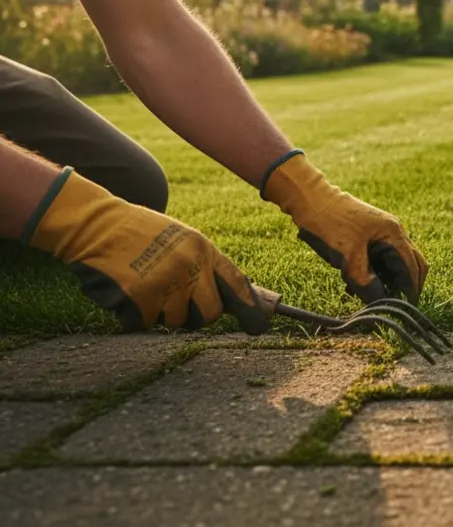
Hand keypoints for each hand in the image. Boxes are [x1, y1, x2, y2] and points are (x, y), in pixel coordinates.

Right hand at [25, 170, 270, 333]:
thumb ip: (203, 265)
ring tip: (144, 285)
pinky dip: (133, 314)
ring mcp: (165, 283)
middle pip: (209, 313)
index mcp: (202, 249)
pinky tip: (125, 290)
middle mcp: (189, 266)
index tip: (259, 324)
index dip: (250, 308)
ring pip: (174, 321)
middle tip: (177, 305)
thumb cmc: (140, 233)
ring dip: (159, 312)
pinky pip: (143, 323)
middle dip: (196, 317)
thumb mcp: (181, 240)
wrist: (96, 224)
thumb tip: (230, 299)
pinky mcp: (138, 298)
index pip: (237, 283)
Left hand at [262, 151, 427, 304]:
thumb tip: (379, 302)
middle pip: (411, 263)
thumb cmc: (330, 224)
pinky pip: (379, 258)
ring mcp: (382, 232)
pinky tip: (354, 284)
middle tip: (394, 304)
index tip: (405, 307)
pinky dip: (373, 273)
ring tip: (368, 296)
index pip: (412, 267)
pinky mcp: (369, 235)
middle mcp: (393, 232)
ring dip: (386, 280)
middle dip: (404, 285)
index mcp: (393, 234)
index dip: (411, 289)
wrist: (309, 199)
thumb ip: (365, 282)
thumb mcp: (348, 258)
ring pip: (393, 262)